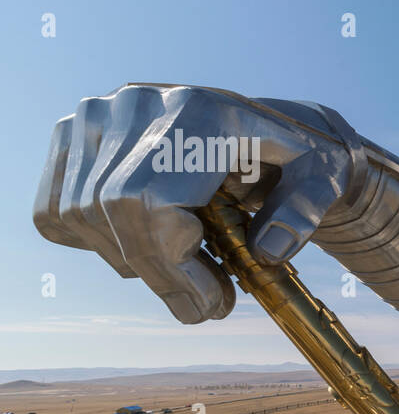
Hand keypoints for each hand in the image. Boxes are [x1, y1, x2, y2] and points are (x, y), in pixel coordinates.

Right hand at [33, 84, 355, 322]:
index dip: (175, 265)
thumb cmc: (300, 157)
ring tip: (187, 280)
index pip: (153, 201)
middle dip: (159, 276)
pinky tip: (149, 248)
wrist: (269, 124)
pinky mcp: (77, 133)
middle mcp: (138, 104)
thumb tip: (267, 250)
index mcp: (200, 112)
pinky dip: (96, 243)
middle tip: (204, 309)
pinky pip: (58, 209)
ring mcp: (100, 116)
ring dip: (133, 264)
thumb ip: (305, 212)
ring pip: (82, 215)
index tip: (215, 303)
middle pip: (115, 212)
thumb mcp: (325, 179)